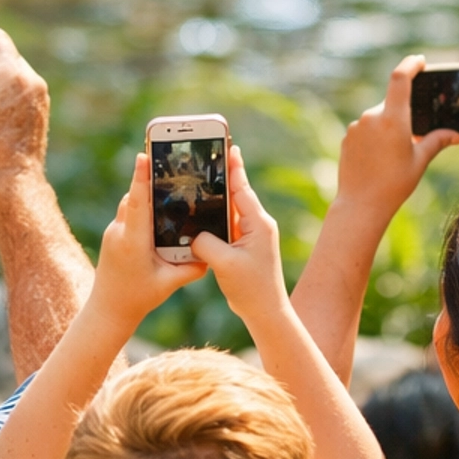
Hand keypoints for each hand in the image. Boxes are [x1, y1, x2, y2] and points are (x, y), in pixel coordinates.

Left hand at [89, 152, 197, 332]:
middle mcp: (120, 232)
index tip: (143, 155)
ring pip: (132, 203)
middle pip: (136, 197)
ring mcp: (115, 231)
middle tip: (170, 157)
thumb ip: (191, 268)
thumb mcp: (169, 284)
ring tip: (170, 179)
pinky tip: (161, 206)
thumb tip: (212, 253)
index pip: (137, 203)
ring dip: (147, 193)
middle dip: (151, 179)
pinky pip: (130, 212)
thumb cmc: (137, 298)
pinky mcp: (115, 234)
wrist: (108, 310)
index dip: (141, 178)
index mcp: (132, 242)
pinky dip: (143, 206)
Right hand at [194, 145, 288, 330]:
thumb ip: (205, 243)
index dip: (233, 167)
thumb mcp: (224, 263)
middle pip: (236, 194)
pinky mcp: (245, 246)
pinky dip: (216, 218)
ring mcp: (252, 236)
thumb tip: (192, 234)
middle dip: (222, 177)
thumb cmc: (251, 288)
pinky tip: (201, 213)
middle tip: (208, 157)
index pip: (242, 188)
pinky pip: (228, 226)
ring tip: (201, 181)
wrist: (266, 312)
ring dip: (217, 197)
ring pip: (231, 210)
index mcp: (257, 223)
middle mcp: (258, 225)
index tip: (228, 146)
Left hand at [335, 56, 458, 217]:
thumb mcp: (420, 161)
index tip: (419, 62)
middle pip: (392, 104)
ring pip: (378, 118)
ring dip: (388, 128)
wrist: (361, 205)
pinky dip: (375, 138)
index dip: (411, 65)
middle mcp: (372, 117)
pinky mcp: (347, 137)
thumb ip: (437, 141)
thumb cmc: (395, 184)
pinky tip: (378, 160)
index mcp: (393, 119)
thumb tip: (456, 135)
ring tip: (393, 156)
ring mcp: (357, 127)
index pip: (401, 78)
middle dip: (403, 115)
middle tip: (412, 137)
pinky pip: (365, 130)